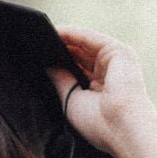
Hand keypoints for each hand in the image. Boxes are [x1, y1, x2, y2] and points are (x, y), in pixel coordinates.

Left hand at [46, 26, 152, 157]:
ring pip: (85, 44)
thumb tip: (47, 65)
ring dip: (64, 38)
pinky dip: (74, 34)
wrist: (122, 126)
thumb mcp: (72, 98)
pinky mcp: (119, 52)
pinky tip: (56, 31)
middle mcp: (109, 74)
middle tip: (35, 43)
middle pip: (80, 55)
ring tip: (41, 35)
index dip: (59, 62)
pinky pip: (91, 38)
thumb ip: (61, 79)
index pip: (77, 70)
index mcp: (100, 90)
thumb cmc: (98, 122)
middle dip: (59, 49)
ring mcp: (115, 62)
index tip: (37, 58)